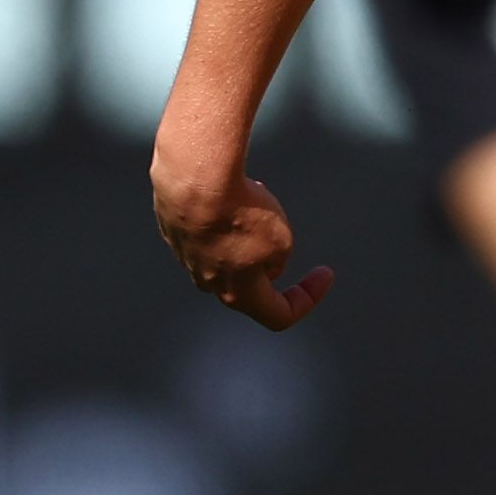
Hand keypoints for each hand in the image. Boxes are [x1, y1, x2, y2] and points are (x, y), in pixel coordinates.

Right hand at [151, 140, 335, 330]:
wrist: (196, 179)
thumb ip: (278, 259)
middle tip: (279, 232)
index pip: (279, 315)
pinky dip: (222, 217)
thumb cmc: (238, 213)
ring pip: (224, 253)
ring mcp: (185, 256)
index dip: (307, 299)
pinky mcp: (173, 230)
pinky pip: (205, 230)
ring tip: (254, 204)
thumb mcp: (282, 241)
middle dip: (269, 259)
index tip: (322, 276)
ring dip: (244, 234)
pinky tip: (231, 194)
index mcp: (238, 294)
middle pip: (247, 284)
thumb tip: (264, 261)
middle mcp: (207, 281)